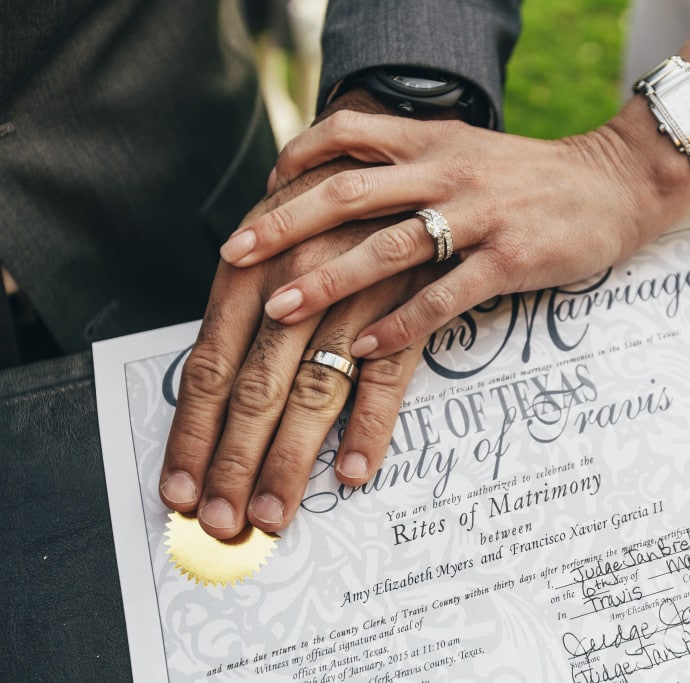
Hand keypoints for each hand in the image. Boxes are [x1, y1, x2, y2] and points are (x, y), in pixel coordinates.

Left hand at [159, 155, 442, 539]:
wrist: (469, 141)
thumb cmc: (368, 192)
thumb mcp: (300, 226)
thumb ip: (261, 287)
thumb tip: (221, 361)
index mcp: (264, 255)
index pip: (212, 359)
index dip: (194, 431)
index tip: (180, 490)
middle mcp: (308, 266)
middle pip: (259, 380)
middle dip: (236, 458)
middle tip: (222, 521)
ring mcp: (372, 278)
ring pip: (320, 382)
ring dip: (295, 451)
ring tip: (278, 509)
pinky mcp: (427, 291)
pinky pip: (395, 366)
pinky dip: (372, 420)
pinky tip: (355, 468)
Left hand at [218, 97, 689, 360]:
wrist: (615, 183)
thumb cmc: (531, 177)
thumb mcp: (466, 151)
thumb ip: (409, 162)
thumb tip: (343, 185)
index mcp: (431, 141)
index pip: (346, 135)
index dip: (293, 163)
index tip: (258, 200)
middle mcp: (447, 171)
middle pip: (349, 192)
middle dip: (285, 225)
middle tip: (234, 256)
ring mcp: (480, 215)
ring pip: (390, 246)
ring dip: (329, 279)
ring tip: (281, 309)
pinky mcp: (511, 259)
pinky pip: (445, 295)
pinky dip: (401, 323)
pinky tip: (366, 348)